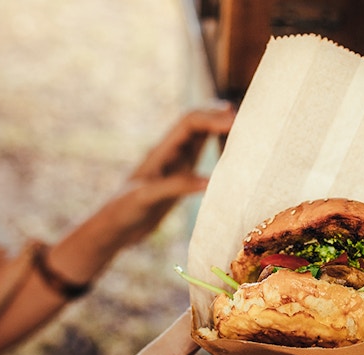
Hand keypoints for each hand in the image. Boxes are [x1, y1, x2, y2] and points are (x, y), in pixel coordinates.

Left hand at [94, 103, 235, 248]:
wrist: (116, 228)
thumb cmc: (124, 210)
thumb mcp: (148, 197)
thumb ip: (176, 186)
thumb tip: (209, 181)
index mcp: (161, 150)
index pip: (189, 122)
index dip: (212, 117)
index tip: (234, 121)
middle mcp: (171, 152)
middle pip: (198, 122)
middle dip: (219, 116)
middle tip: (247, 119)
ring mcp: (176, 164)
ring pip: (201, 137)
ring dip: (220, 129)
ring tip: (244, 129)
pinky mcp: (181, 178)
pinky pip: (201, 156)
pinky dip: (217, 149)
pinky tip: (232, 154)